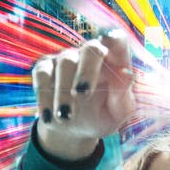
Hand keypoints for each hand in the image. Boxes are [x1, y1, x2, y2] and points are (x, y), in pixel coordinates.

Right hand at [32, 30, 135, 159]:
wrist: (76, 131)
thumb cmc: (104, 117)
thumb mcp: (117, 113)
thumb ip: (122, 95)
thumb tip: (126, 73)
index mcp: (114, 61)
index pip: (118, 42)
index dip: (115, 38)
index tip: (110, 41)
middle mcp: (90, 54)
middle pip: (91, 49)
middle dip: (87, 70)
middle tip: (82, 95)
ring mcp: (66, 58)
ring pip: (66, 63)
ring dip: (64, 92)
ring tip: (65, 118)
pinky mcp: (45, 67)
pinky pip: (42, 74)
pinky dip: (45, 97)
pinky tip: (49, 117)